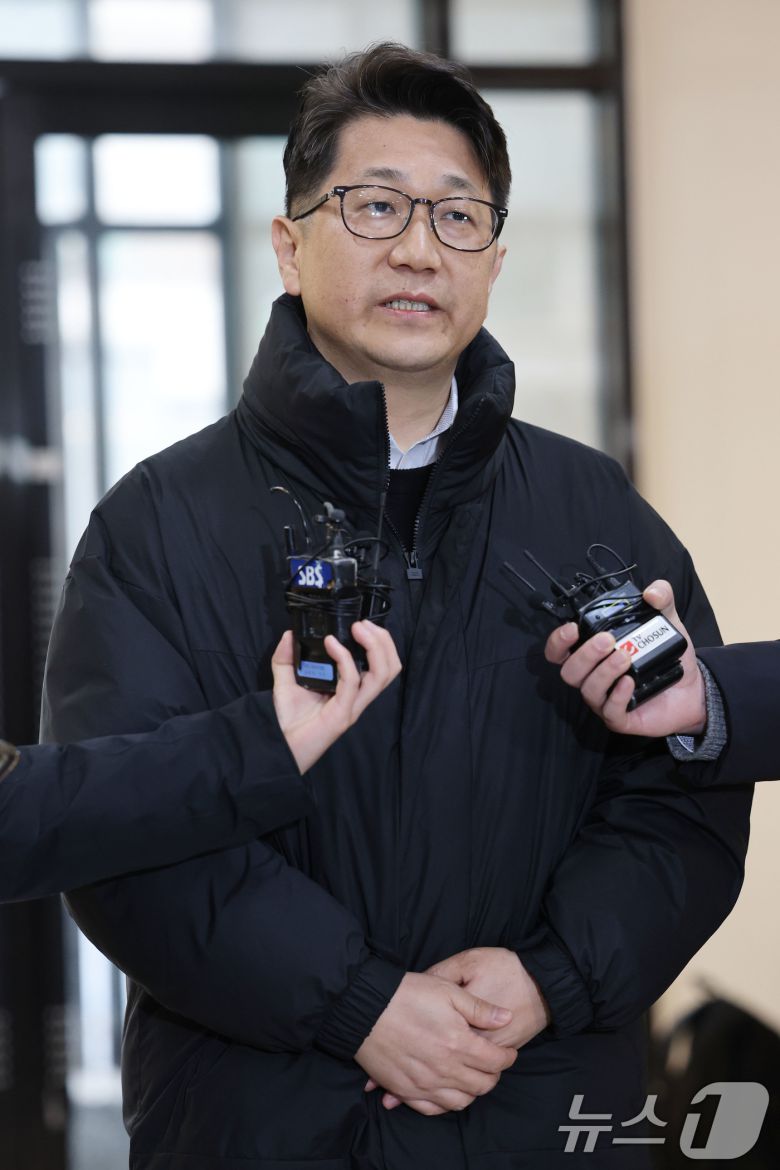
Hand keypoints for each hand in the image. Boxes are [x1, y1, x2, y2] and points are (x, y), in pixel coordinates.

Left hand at [271, 622, 400, 772]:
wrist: (279, 746)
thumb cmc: (287, 720)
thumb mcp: (285, 681)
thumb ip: (286, 658)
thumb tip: (289, 635)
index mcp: (351, 688)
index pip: (381, 664)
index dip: (380, 641)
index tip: (361, 623)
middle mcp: (357, 697)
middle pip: (390, 667)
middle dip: (383, 640)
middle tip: (362, 624)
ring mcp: (353, 706)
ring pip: (383, 674)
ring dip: (374, 646)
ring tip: (357, 629)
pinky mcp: (343, 713)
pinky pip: (352, 681)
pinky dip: (344, 657)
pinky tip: (331, 644)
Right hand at [355, 971, 516, 1116]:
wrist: (366, 1007)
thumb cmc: (408, 994)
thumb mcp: (448, 990)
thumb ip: (480, 1008)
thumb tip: (507, 1017)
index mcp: (459, 1043)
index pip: (496, 1061)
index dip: (507, 1057)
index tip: (508, 1051)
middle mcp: (445, 1069)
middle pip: (482, 1085)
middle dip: (493, 1075)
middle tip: (491, 1063)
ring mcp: (424, 1084)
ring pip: (460, 1101)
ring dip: (472, 1091)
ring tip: (471, 1076)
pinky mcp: (405, 1090)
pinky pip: (433, 1109)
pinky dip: (445, 1104)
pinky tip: (446, 1090)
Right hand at [544, 579, 705, 737]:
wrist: (693, 688)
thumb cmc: (667, 655)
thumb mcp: (666, 622)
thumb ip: (662, 599)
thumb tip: (653, 591)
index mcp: (593, 654)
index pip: (559, 651)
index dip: (558, 641)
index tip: (573, 628)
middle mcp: (592, 677)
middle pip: (569, 671)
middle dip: (585, 654)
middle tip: (608, 640)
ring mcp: (605, 700)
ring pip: (588, 690)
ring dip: (603, 672)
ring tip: (625, 657)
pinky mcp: (621, 718)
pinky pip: (610, 711)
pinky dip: (618, 695)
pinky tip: (630, 681)